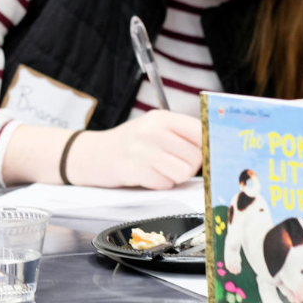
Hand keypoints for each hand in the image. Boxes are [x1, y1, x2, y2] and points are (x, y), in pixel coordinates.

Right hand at [67, 110, 201, 189]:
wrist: (88, 155)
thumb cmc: (127, 145)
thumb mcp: (152, 130)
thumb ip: (180, 136)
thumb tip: (213, 151)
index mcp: (161, 118)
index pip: (201, 131)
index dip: (207, 147)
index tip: (202, 155)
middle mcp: (152, 130)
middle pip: (196, 157)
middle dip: (188, 167)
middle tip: (170, 164)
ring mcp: (141, 150)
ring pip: (183, 172)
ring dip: (173, 177)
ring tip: (157, 170)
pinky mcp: (133, 169)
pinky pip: (164, 184)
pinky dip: (157, 185)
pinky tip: (144, 176)